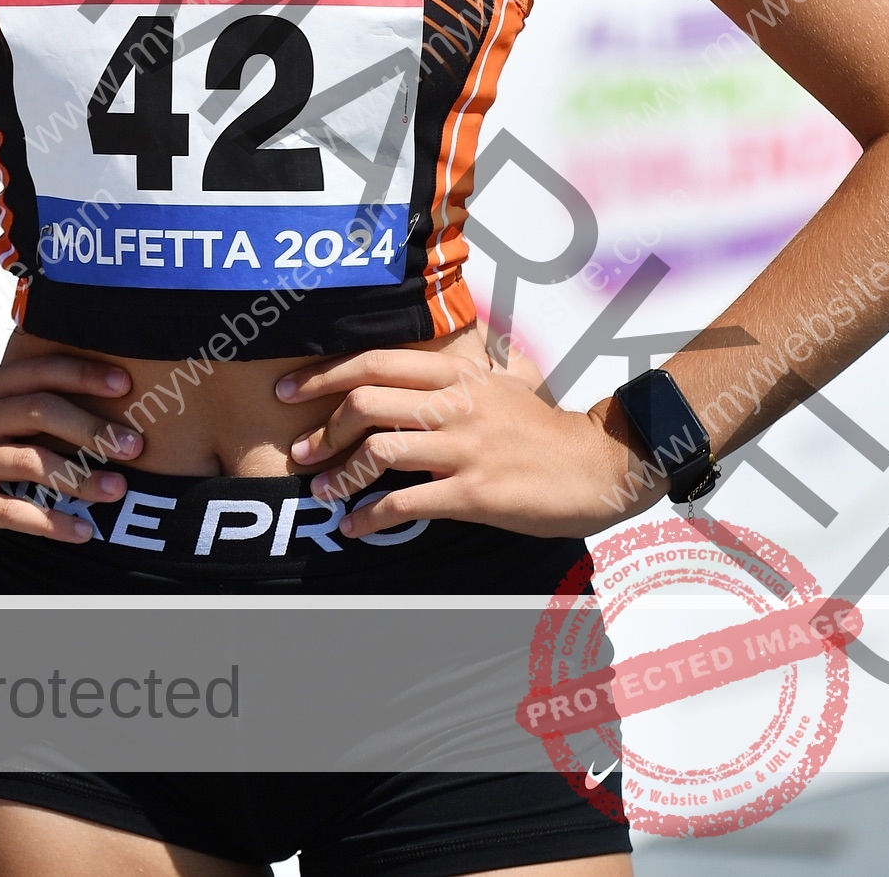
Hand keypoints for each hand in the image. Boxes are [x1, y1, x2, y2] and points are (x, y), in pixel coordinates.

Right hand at [0, 355, 143, 550]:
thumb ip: (29, 402)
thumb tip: (107, 407)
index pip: (40, 370)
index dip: (84, 375)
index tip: (126, 386)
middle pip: (39, 410)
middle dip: (92, 428)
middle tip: (134, 446)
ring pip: (29, 460)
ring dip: (80, 476)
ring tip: (117, 490)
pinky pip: (11, 511)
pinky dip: (51, 522)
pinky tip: (81, 532)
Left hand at [276, 346, 644, 539]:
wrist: (597, 466)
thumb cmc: (545, 429)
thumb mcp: (503, 383)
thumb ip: (461, 374)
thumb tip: (428, 364)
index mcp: (457, 374)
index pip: (375, 361)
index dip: (324, 374)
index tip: (291, 390)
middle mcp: (455, 404)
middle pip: (366, 401)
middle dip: (323, 428)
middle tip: (301, 450)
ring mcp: (464, 448)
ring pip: (379, 451)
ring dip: (340, 475)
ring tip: (322, 492)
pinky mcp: (474, 493)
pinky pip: (406, 503)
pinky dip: (371, 517)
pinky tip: (355, 527)